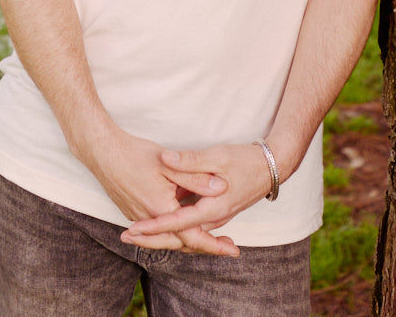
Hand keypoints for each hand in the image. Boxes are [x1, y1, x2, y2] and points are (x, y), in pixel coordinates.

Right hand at [82, 126, 238, 256]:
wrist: (102, 152)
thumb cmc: (134, 154)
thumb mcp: (168, 163)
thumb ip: (196, 177)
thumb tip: (222, 187)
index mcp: (161, 210)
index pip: (193, 237)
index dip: (216, 245)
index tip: (234, 251)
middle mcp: (149, 220)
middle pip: (182, 243)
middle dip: (207, 247)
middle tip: (228, 247)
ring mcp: (139, 218)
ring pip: (169, 238)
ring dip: (190, 239)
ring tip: (212, 236)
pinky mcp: (132, 213)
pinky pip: (158, 230)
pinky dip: (174, 231)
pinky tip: (184, 220)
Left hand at [120, 142, 272, 252]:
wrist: (270, 168)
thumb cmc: (244, 160)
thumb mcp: (217, 156)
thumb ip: (190, 161)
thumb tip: (166, 158)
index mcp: (211, 208)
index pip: (177, 223)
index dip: (153, 227)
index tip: (133, 229)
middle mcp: (213, 218)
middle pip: (178, 237)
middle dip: (151, 238)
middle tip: (126, 236)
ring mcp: (215, 217)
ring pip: (185, 233)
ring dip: (162, 233)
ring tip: (136, 230)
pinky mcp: (215, 212)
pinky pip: (192, 226)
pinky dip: (174, 226)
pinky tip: (159, 218)